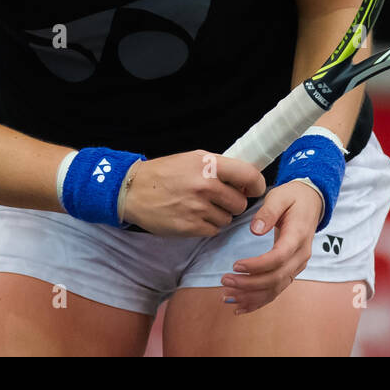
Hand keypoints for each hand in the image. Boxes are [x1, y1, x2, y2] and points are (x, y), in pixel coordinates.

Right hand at [121, 150, 267, 236]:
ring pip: (227, 219)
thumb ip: (219, 167)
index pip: (248, 175)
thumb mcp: (192, 159)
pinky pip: (213, 230)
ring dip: (219, 215)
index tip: (254, 190)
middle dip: (233, 203)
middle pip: (240, 203)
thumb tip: (245, 179)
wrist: (133, 190)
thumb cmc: (164, 173)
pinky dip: (207, 226)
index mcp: (208, 165)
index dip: (257, 185)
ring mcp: (197, 208)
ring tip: (200, 207)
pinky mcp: (189, 227)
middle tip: (218, 199)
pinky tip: (193, 217)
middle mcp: (205, 186)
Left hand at [220, 180, 322, 313]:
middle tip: (225, 280)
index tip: (235, 265)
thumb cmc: (292, 198)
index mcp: (298, 236)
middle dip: (249, 284)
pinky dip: (258, 301)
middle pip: (276, 278)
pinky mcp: (291, 271)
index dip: (257, 265)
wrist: (311, 202)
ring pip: (276, 288)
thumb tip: (255, 230)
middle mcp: (301, 256)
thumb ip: (268, 212)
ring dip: (251, 296)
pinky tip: (240, 307)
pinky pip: (276, 290)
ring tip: (227, 296)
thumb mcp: (279, 197)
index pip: (278, 257)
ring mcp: (297, 266)